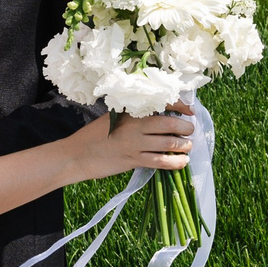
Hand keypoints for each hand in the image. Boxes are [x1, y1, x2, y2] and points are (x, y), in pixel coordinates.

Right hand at [68, 101, 195, 179]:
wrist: (77, 155)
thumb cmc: (94, 136)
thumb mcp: (113, 118)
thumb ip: (133, 116)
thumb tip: (159, 117)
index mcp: (130, 111)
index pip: (162, 103)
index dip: (180, 106)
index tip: (190, 111)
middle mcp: (135, 125)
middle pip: (170, 124)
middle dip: (186, 128)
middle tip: (189, 131)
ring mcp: (135, 143)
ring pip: (169, 143)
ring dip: (184, 146)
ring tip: (187, 147)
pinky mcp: (134, 160)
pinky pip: (161, 161)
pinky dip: (176, 162)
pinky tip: (182, 162)